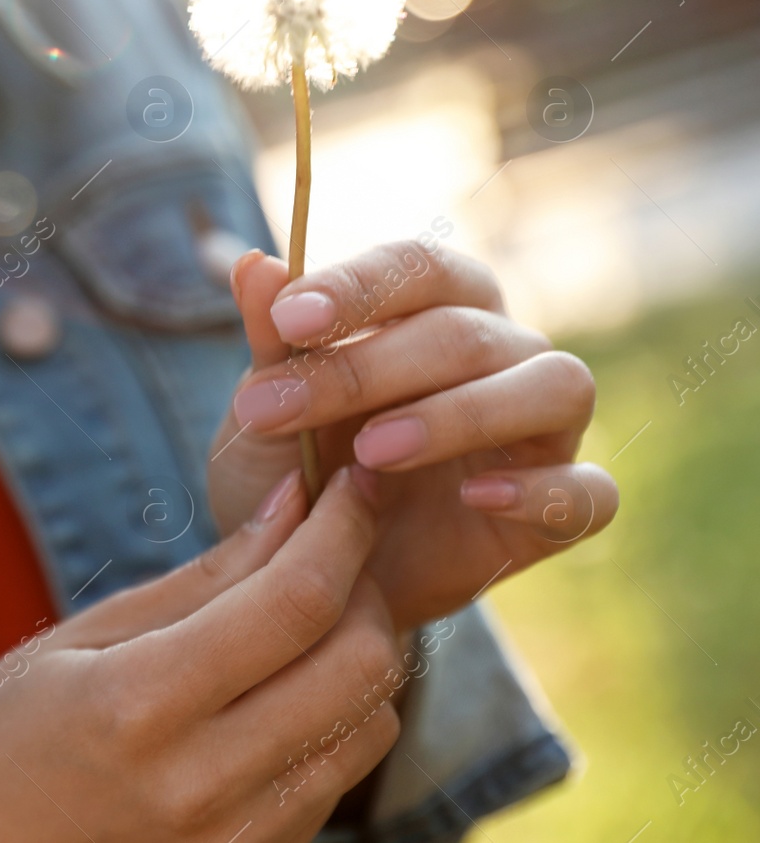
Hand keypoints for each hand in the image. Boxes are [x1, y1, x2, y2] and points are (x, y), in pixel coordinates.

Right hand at [0, 470, 406, 842]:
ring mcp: (232, 839)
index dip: (342, 530)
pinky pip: (338, 780)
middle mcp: (199, 784)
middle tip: (337, 544)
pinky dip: (335, 718)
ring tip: (311, 616)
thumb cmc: (5, 734)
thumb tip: (295, 501)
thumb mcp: (84, 637)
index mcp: (138, 705)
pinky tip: (285, 687)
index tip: (352, 483)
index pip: (294, 603)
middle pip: (359, 667)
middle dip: (367, 586)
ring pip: (370, 727)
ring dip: (362, 655)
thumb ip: (204, 578)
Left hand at [209, 241, 618, 630]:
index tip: (288, 318)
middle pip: (467, 332)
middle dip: (368, 368)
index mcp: (436, 304)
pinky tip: (475, 498)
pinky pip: (590, 491)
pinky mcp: (563, 506)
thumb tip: (254, 264)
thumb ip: (269, 342)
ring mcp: (543, 428)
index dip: (358, 286)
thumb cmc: (296, 471)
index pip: (419, 266)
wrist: (316, 578)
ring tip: (374, 452)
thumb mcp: (268, 410)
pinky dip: (541, 491)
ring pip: (553, 386)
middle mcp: (504, 352)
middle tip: (285, 407)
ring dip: (461, 414)